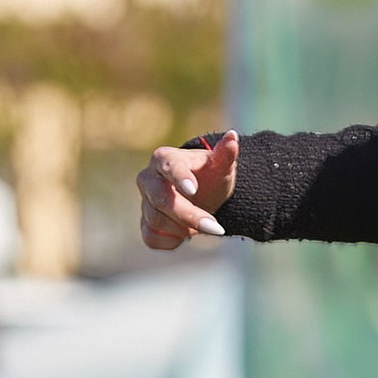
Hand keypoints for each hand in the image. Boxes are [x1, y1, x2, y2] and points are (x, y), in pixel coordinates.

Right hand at [136, 131, 238, 250]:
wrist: (202, 197)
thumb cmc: (210, 177)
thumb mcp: (221, 167)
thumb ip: (226, 154)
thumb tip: (233, 136)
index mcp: (164, 158)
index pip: (169, 166)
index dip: (180, 178)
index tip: (194, 190)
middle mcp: (148, 178)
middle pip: (162, 200)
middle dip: (190, 216)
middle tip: (217, 229)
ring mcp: (144, 201)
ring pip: (157, 221)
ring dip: (185, 229)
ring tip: (204, 225)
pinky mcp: (144, 223)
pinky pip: (151, 237)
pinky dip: (171, 241)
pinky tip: (186, 235)